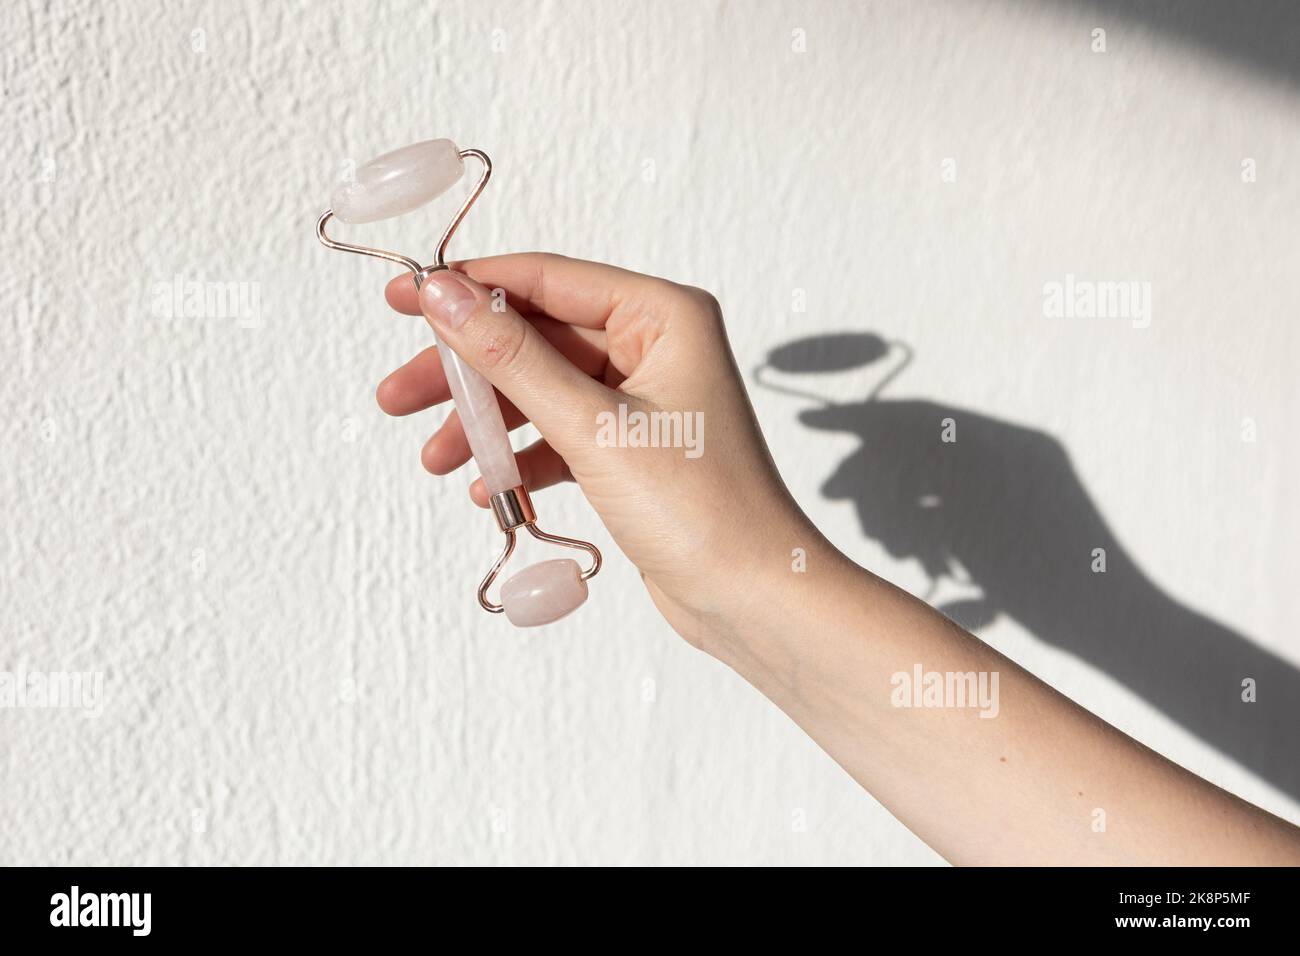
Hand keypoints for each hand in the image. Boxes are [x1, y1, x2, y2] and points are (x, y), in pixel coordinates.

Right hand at [378, 253, 817, 646]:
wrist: (753, 599)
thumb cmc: (697, 506)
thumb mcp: (592, 425)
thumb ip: (512, 356)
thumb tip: (444, 295)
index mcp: (663, 316)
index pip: (548, 280)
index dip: (470, 287)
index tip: (402, 297)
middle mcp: (656, 347)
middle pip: (536, 338)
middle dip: (466, 371)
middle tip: (396, 395)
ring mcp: (644, 401)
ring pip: (542, 392)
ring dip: (486, 424)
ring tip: (432, 458)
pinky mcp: (633, 451)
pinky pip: (560, 437)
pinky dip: (522, 459)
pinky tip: (487, 489)